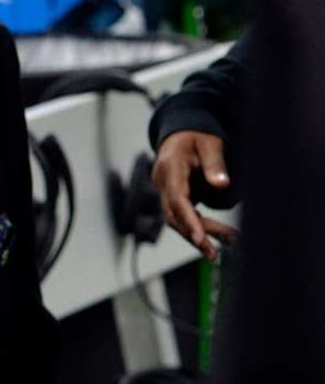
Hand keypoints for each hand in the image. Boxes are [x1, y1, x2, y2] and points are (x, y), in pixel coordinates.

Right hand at [151, 130, 238, 261]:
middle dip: (194, 234)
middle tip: (215, 252)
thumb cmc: (197, 136)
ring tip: (217, 252)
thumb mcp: (210, 144)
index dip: (188, 220)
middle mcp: (162, 182)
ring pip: (175, 219)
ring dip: (195, 236)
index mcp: (170, 167)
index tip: (200, 238)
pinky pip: (179, 216)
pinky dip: (194, 228)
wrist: (181, 131)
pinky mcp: (171, 197)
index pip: (177, 198)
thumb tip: (222, 185)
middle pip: (174, 215)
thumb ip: (215, 164)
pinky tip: (211, 239)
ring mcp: (164, 190)